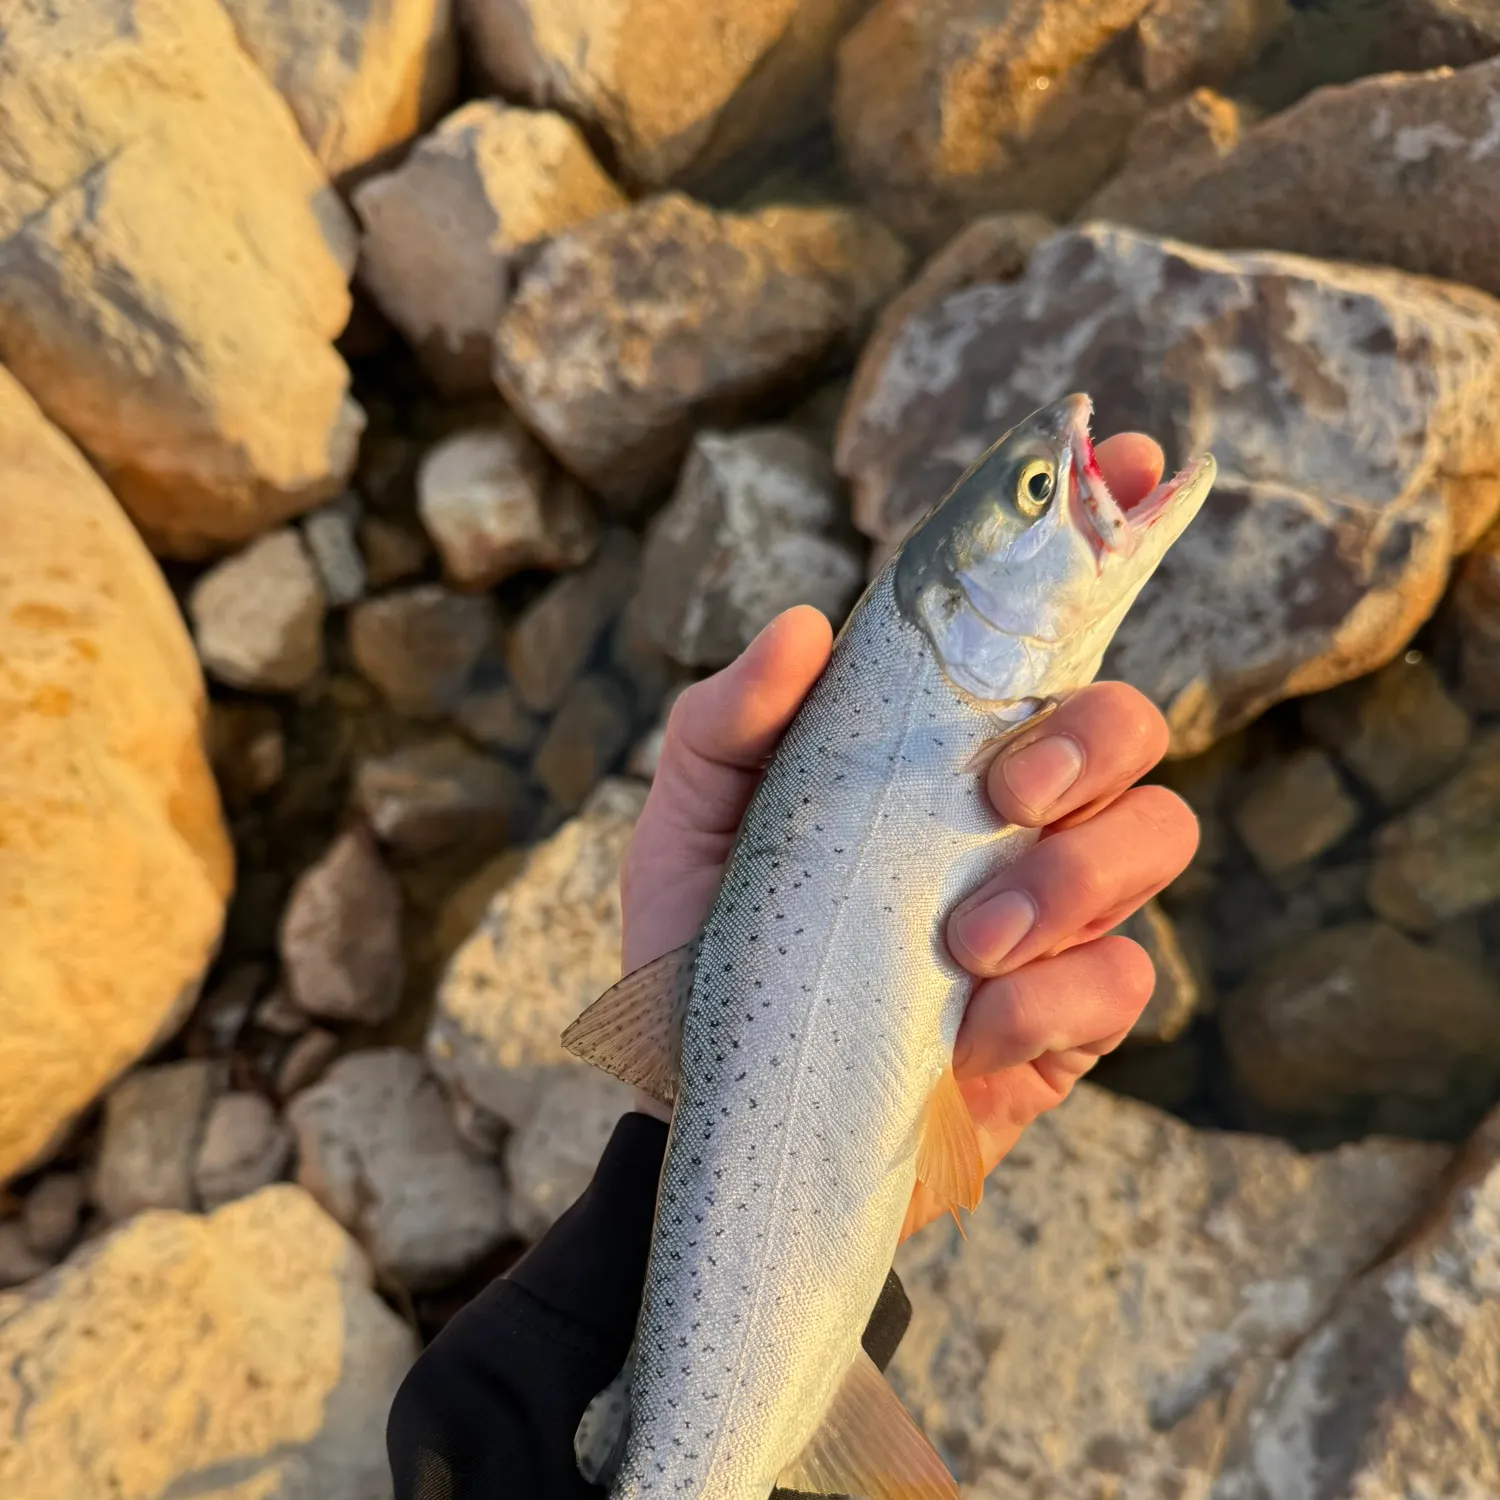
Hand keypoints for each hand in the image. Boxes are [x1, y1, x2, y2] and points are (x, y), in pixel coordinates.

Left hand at [620, 435, 1199, 1238]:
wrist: (727, 1112)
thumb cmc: (709, 952)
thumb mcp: (686, 826)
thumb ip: (725, 722)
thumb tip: (807, 623)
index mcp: (932, 749)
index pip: (1032, 634)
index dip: (1095, 542)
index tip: (1129, 465)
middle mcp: (1011, 814)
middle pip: (1132, 722)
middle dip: (1092, 738)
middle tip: (1006, 791)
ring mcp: (1053, 914)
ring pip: (1156, 837)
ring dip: (1071, 877)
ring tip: (967, 939)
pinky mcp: (1069, 1017)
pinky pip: (1128, 976)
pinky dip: (1057, 993)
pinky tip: (972, 1028)